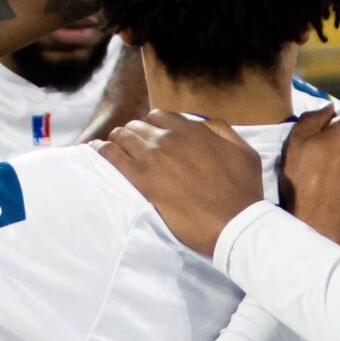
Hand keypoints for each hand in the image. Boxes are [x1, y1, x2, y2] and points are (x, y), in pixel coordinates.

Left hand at [100, 111, 265, 255]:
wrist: (234, 223)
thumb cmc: (243, 192)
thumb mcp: (244, 152)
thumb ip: (222, 131)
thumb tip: (204, 123)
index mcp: (192, 129)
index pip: (159, 117)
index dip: (153, 127)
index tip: (151, 138)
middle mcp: (169, 138)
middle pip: (137, 126)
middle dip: (133, 134)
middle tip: (131, 147)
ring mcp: (152, 158)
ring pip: (121, 137)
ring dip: (117, 141)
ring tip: (112, 149)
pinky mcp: (141, 181)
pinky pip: (110, 156)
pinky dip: (101, 151)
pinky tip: (95, 151)